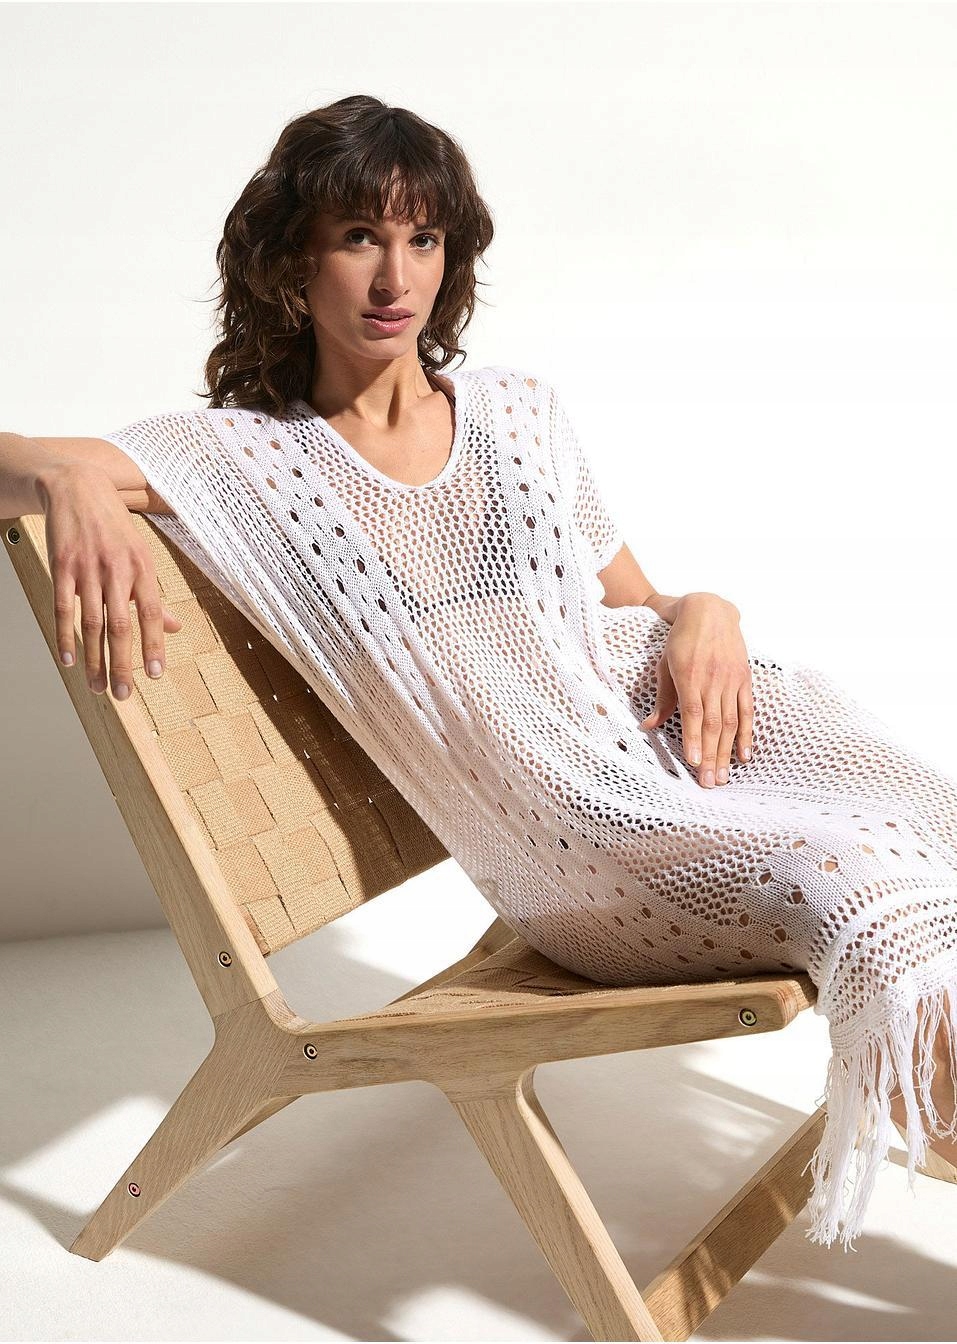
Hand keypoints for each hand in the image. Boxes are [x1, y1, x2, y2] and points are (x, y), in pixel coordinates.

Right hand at [37, 462, 182, 699]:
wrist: (77, 488)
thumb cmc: (113, 526)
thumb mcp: (141, 555)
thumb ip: (154, 595)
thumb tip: (176, 627)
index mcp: (142, 567)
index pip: (151, 613)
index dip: (153, 644)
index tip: (154, 674)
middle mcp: (116, 569)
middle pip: (120, 625)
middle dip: (122, 662)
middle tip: (123, 693)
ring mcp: (87, 568)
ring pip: (91, 623)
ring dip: (94, 659)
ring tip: (98, 686)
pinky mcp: (62, 567)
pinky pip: (63, 608)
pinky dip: (65, 636)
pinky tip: (68, 660)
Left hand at [639, 593, 753, 786]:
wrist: (709, 612)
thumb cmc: (681, 640)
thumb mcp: (664, 665)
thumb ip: (662, 698)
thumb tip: (647, 726)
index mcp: (689, 676)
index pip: (692, 714)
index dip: (693, 739)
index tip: (693, 762)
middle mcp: (712, 679)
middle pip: (713, 724)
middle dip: (710, 756)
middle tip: (708, 783)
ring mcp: (731, 680)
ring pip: (731, 722)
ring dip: (726, 752)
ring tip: (722, 777)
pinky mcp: (744, 679)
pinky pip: (747, 711)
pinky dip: (747, 734)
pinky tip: (744, 755)